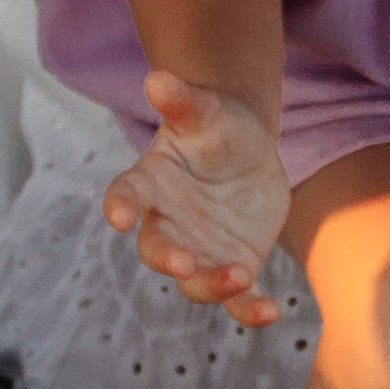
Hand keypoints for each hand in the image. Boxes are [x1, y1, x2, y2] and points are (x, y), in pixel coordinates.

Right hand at [101, 67, 290, 327]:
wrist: (247, 151)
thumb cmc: (216, 126)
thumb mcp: (205, 110)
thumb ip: (182, 101)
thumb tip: (158, 78)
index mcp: (152, 183)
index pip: (126, 194)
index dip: (119, 205)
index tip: (116, 216)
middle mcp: (168, 224)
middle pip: (157, 249)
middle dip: (168, 258)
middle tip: (184, 262)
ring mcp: (200, 251)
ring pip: (195, 282)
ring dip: (212, 284)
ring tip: (239, 275)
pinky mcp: (233, 267)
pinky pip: (236, 298)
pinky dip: (250, 309)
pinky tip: (272, 310)